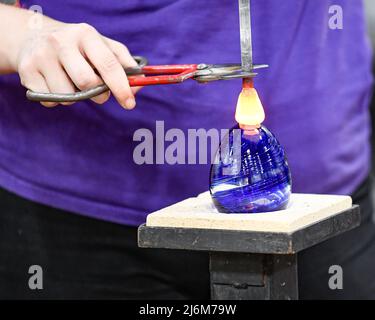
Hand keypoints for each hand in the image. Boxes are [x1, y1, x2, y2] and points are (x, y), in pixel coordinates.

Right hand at [15, 19, 138, 107]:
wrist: (33, 38)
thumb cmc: (78, 47)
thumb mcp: (101, 47)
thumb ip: (123, 64)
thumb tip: (139, 85)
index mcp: (85, 34)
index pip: (108, 64)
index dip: (122, 87)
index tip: (130, 103)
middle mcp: (61, 42)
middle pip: (87, 83)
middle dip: (98, 94)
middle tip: (98, 92)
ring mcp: (41, 56)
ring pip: (68, 96)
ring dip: (76, 97)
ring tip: (72, 83)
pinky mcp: (27, 71)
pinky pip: (51, 101)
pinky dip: (58, 99)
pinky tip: (55, 84)